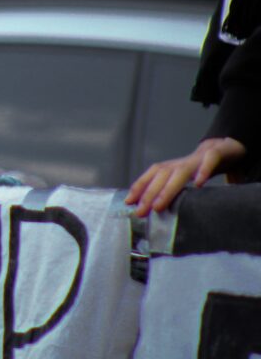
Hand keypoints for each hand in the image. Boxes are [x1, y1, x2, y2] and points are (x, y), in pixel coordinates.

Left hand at [125, 137, 246, 217]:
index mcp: (175, 167)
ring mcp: (200, 157)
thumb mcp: (190, 178)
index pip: (153, 175)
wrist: (228, 146)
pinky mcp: (219, 153)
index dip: (140, 187)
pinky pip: (210, 159)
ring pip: (181, 171)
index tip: (129, 202)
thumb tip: (162, 211)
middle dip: (149, 194)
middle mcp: (183, 162)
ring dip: (168, 188)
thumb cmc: (205, 166)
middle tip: (140, 211)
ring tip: (158, 205)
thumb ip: (178, 191)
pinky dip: (203, 170)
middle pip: (162, 175)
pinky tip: (198, 184)